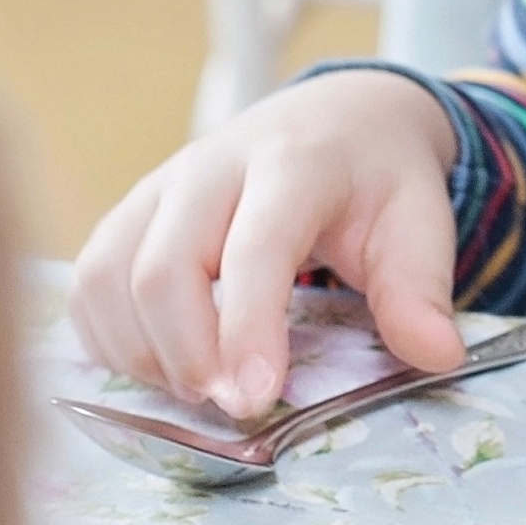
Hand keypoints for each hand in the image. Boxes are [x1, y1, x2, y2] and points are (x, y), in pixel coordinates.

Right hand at [71, 70, 463, 420]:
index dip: (248, 328)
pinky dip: (108, 338)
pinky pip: (88, 281)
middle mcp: (212, 166)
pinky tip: (158, 365)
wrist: (338, 115)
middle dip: (188, 356)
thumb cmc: (376, 178)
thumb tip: (437, 357)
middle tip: (231, 409)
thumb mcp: (419, 220)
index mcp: (293, 162)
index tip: (254, 403)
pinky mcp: (128, 212)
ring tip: (201, 390)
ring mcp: (160, 185)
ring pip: (110, 276)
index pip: (256, 247)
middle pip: (164, 268)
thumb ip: (421, 288)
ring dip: (144, 354)